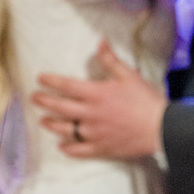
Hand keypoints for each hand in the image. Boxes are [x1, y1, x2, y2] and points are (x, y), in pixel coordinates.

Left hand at [31, 40, 167, 159]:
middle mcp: (90, 114)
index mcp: (96, 94)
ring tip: (43, 120)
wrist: (159, 128)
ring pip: (66, 130)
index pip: (67, 86)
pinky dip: (68, 148)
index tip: (40, 78)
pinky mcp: (100, 148)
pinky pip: (78, 150)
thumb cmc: (144, 99)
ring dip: (52, 124)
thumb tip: (100, 42)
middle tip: (35, 98)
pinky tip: (62, 145)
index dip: (52, 81)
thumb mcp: (128, 75)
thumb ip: (110, 60)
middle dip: (45, 102)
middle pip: (61, 108)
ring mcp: (94, 133)